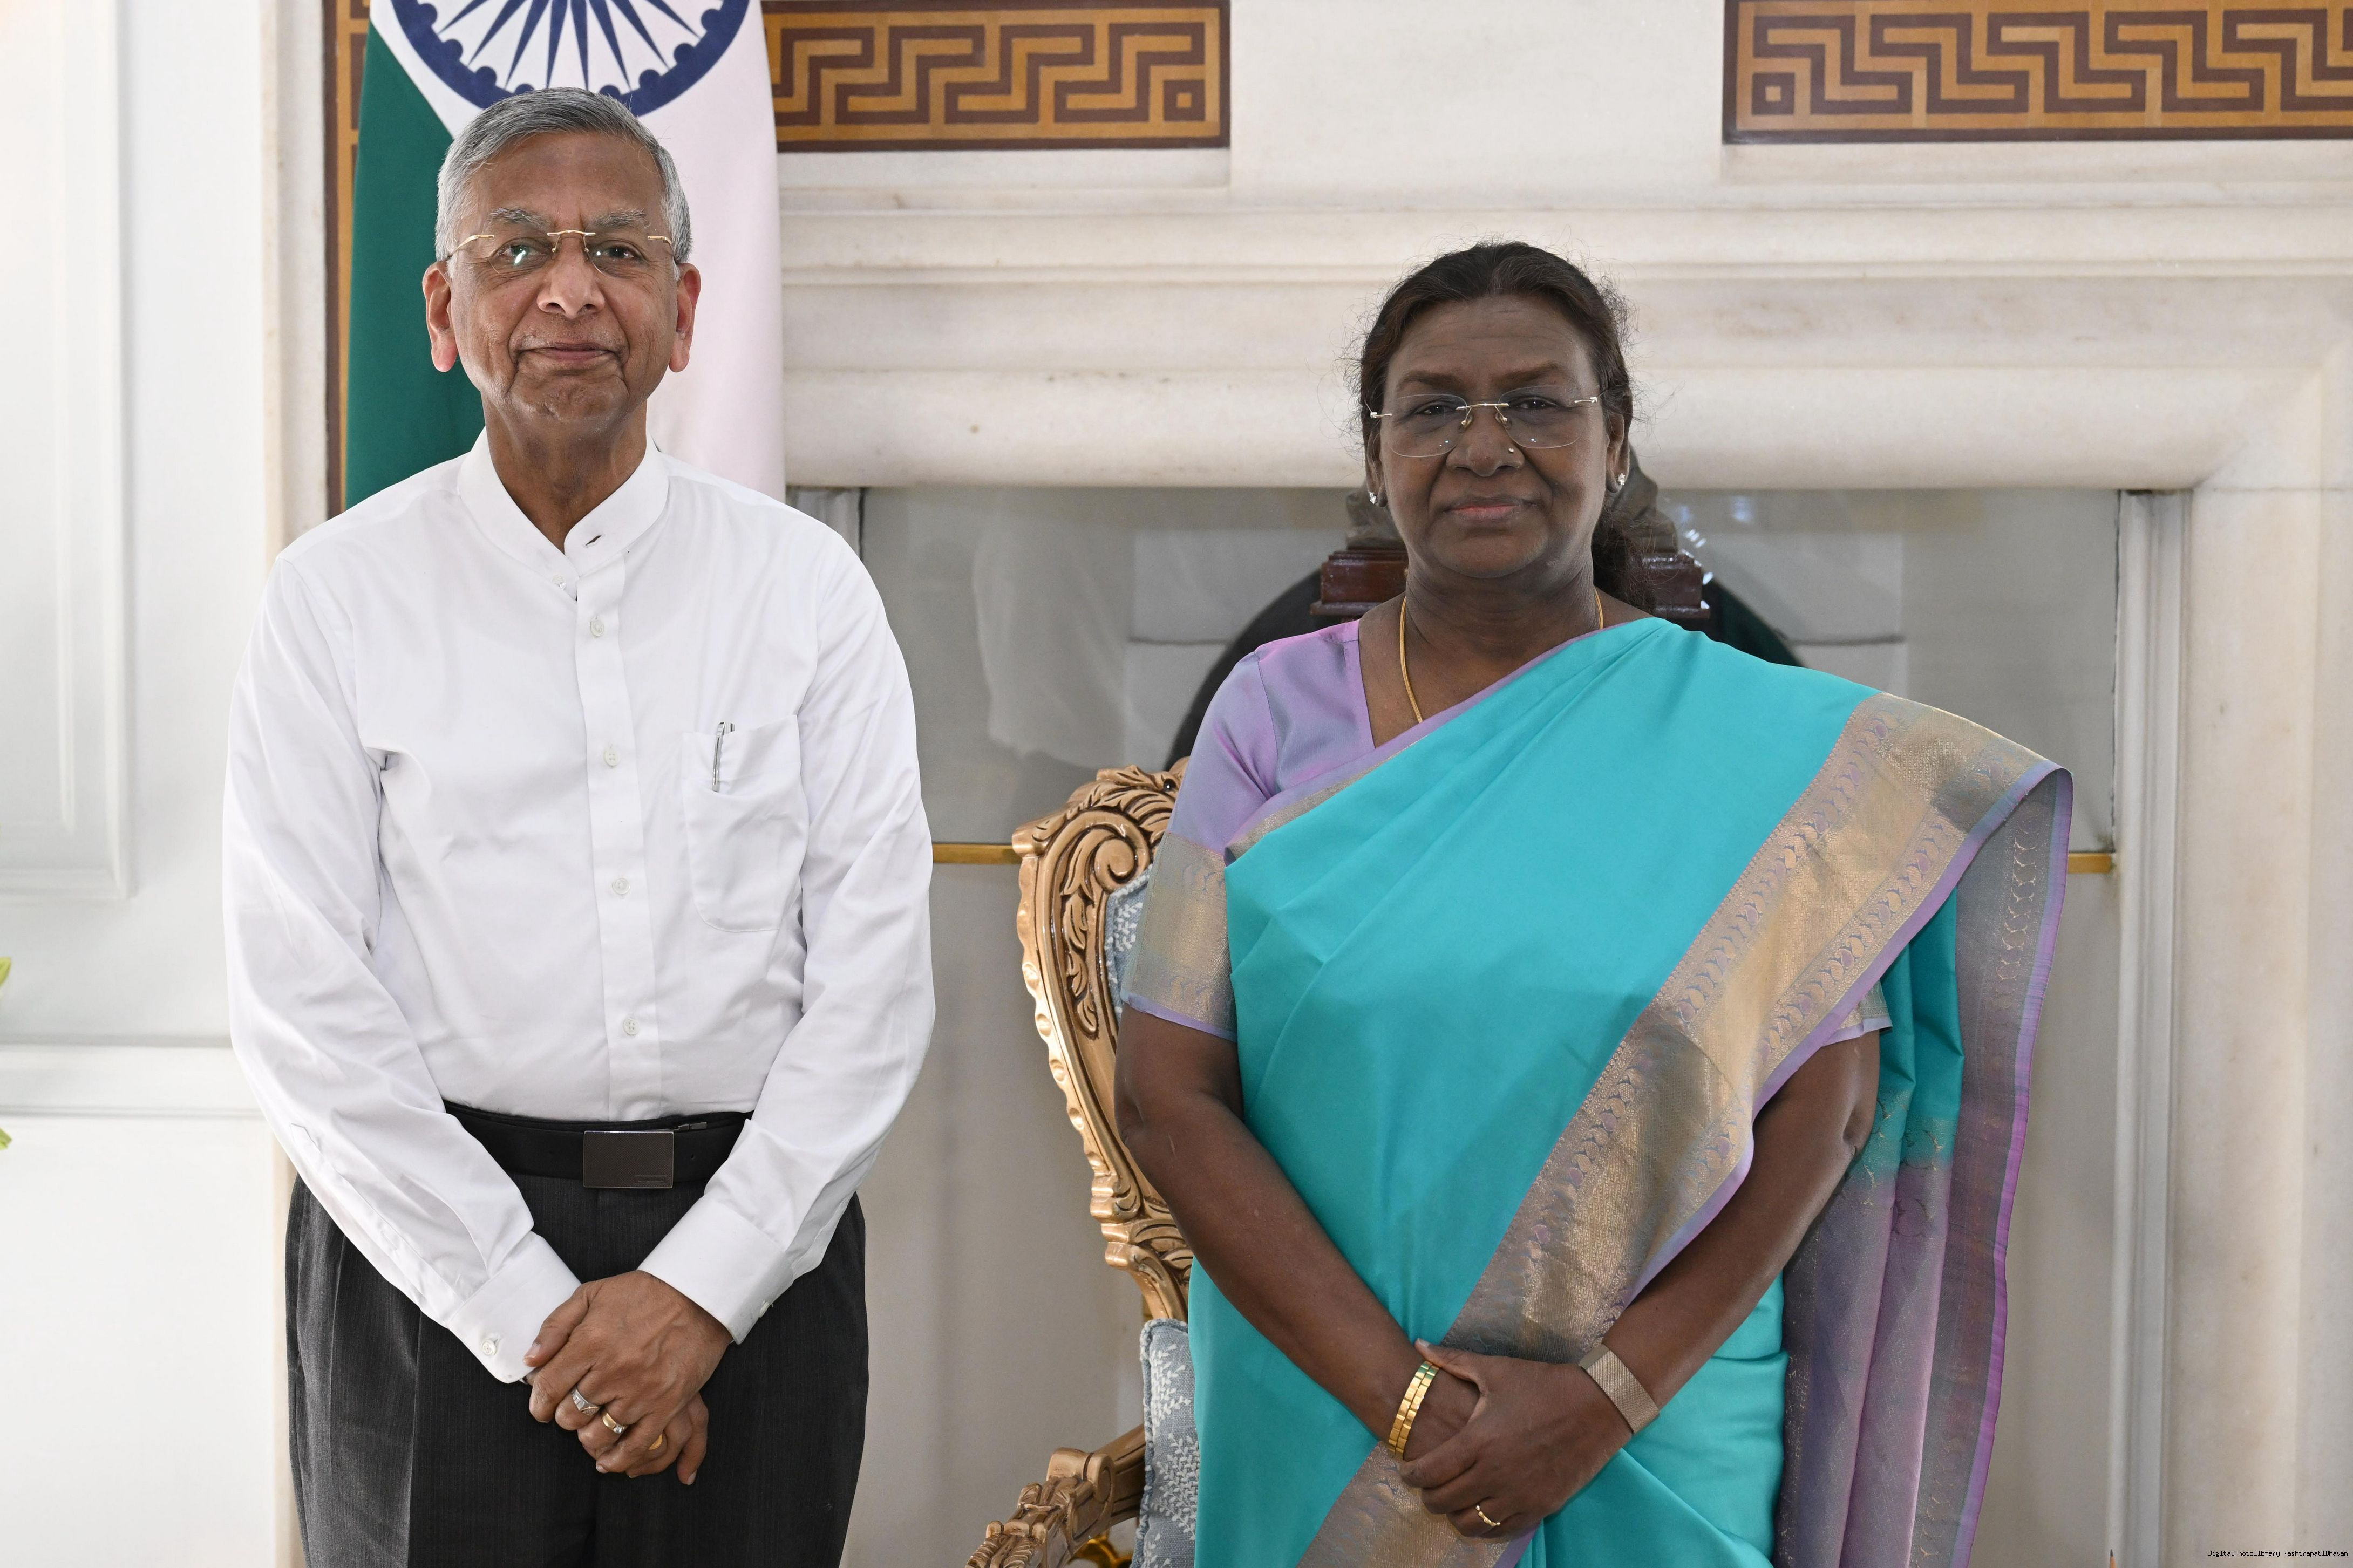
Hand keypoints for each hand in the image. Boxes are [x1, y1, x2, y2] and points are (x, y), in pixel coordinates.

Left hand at [525, 1271, 730, 1479]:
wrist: (699, 1294)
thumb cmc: (644, 1293)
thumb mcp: (592, 1293)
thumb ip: (556, 1325)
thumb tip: (530, 1359)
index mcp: (591, 1342)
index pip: (548, 1387)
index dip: (538, 1402)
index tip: (541, 1406)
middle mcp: (612, 1370)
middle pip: (570, 1414)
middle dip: (563, 1416)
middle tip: (572, 1408)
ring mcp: (640, 1391)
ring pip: (598, 1434)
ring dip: (587, 1435)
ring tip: (590, 1427)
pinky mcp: (667, 1404)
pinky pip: (636, 1445)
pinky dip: (618, 1459)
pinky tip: (607, 1460)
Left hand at [1398, 1340, 1631, 1537]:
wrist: (1598, 1405)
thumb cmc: (1544, 1384)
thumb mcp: (1496, 1369)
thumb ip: (1452, 1361)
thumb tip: (1418, 1345)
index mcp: (1479, 1440)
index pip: (1429, 1471)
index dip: (1411, 1475)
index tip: (1406, 1472)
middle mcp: (1495, 1473)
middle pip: (1444, 1501)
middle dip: (1428, 1495)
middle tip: (1427, 1486)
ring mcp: (1519, 1494)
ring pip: (1470, 1523)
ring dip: (1455, 1514)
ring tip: (1453, 1500)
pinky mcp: (1541, 1506)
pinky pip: (1501, 1531)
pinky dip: (1485, 1525)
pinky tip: (1481, 1510)